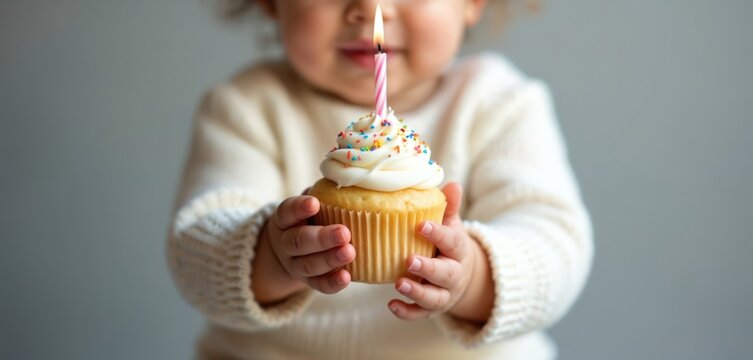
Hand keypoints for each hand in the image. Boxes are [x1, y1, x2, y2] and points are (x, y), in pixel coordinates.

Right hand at [252, 195, 354, 303]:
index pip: (287, 211)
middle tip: (343, 232)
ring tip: (349, 252)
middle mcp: (286, 243)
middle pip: (298, 242)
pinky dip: (332, 283)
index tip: (314, 203)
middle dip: (321, 238)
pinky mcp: (308, 281)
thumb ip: (324, 194)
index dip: (298, 208)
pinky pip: (318, 285)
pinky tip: (346, 277)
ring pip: (308, 264)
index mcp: (285, 219)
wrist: (290, 252)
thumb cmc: (308, 219)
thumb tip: (352, 181)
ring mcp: (296, 265)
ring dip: (329, 259)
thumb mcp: (309, 205)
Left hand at [388, 183, 492, 322]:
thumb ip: (449, 208)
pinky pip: (420, 314)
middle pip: (445, 274)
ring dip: (417, 292)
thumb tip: (451, 183)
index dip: (438, 234)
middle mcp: (454, 274)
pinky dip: (407, 312)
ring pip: (434, 297)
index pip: (451, 242)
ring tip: (398, 284)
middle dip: (428, 268)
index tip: (422, 226)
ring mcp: (444, 294)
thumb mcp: (452, 226)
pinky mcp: (432, 308)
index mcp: (459, 250)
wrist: (464, 277)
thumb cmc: (448, 245)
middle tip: (409, 260)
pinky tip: (391, 305)